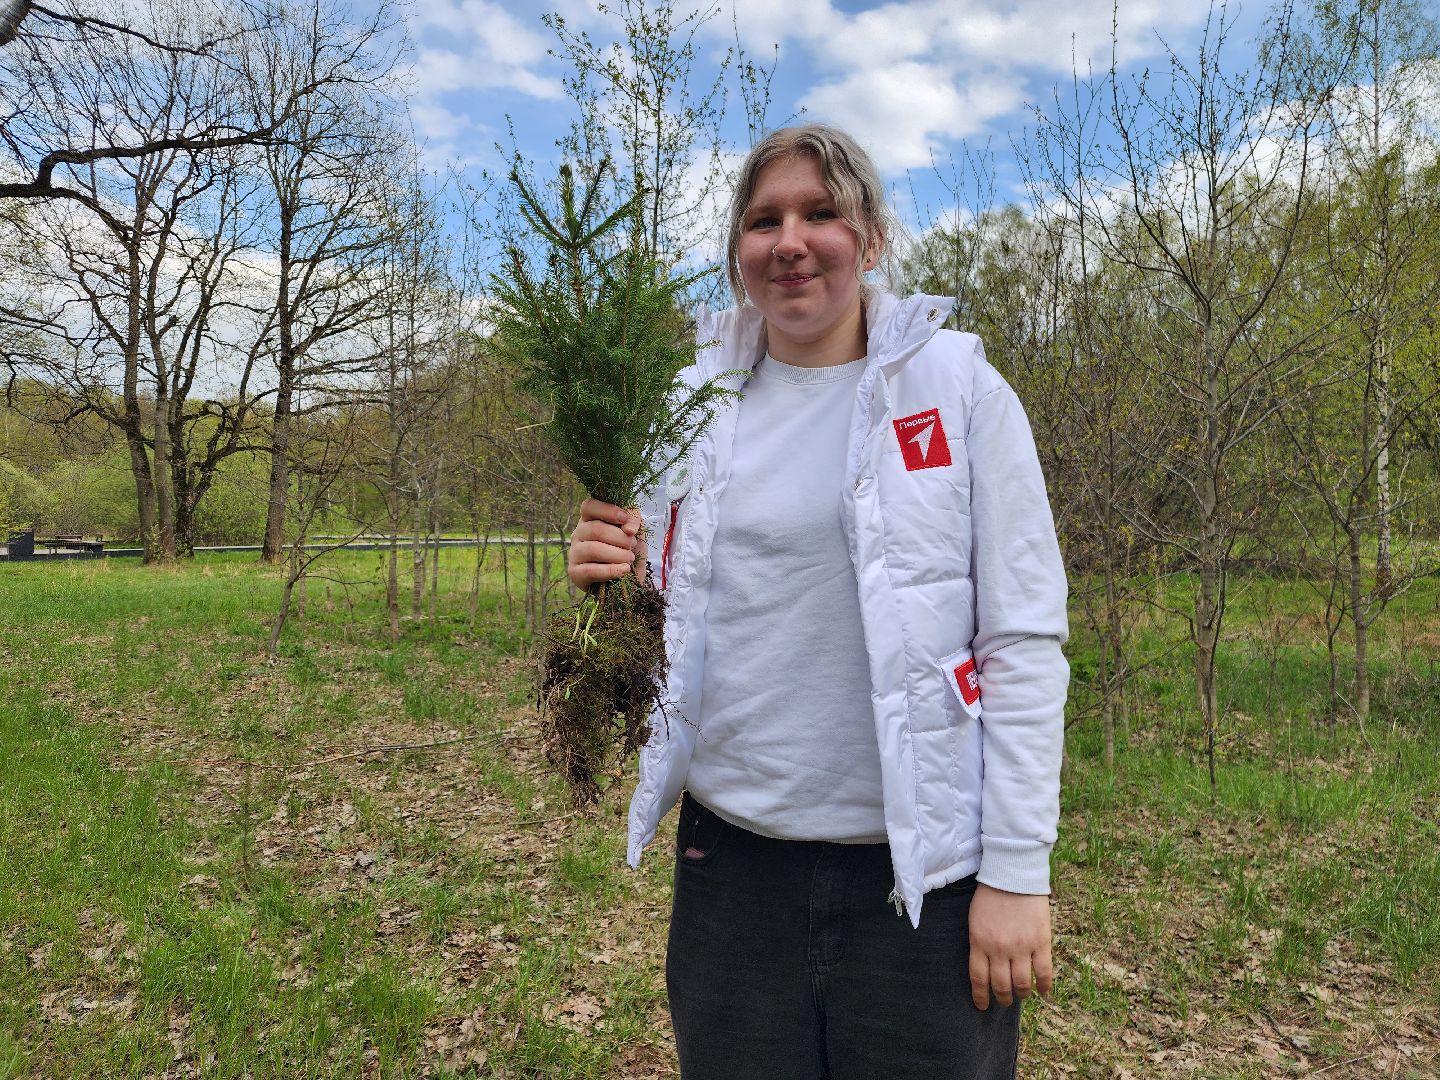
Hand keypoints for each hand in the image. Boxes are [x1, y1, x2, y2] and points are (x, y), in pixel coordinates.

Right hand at [567, 498, 645, 589]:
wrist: (629, 577)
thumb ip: (633, 519)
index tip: (624, 519)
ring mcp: (574, 553)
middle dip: (620, 538)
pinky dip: (611, 570)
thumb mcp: (636, 529)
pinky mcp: (575, 573)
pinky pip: (591, 571)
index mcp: (590, 519)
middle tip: (632, 545)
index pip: (589, 506)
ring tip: (630, 558)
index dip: (607, 510)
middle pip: (595, 529)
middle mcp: (578, 533)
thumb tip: (628, 528)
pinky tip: (624, 570)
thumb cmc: (628, 548)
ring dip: (617, 554)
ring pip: (593, 549)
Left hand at [967, 883, 1052, 1009]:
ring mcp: (1021, 947)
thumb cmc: (991, 895)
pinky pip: (1044, 972)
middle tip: (1004, 1000)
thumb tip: (985, 966)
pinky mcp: (1040, 942)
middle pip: (1001, 985)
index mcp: (979, 942)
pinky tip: (1044, 993)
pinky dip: (1045, 986)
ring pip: (1022, 984)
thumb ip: (980, 943)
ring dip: (1022, 994)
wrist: (1013, 875)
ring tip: (1022, 995)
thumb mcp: (975, 920)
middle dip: (1002, 997)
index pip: (978, 979)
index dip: (980, 996)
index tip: (982, 1006)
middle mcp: (999, 949)